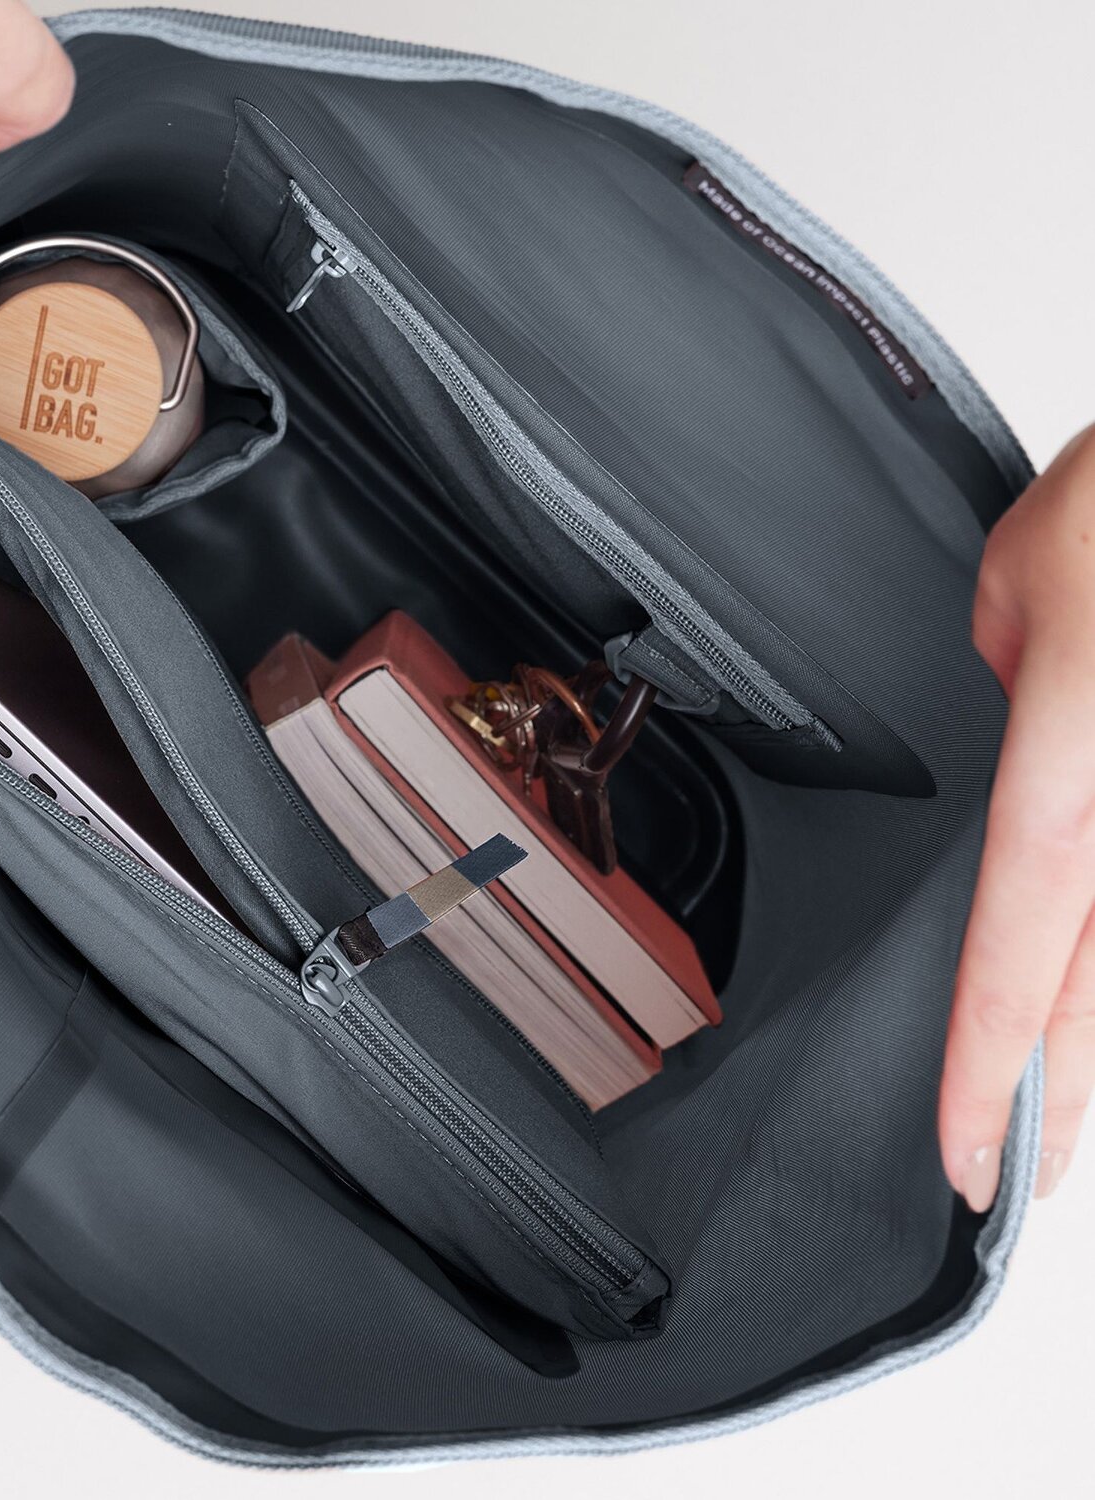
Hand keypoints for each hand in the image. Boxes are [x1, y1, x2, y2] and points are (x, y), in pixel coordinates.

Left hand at [940, 424, 1094, 1208]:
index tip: (963, 1155)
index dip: (985, 1071)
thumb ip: (1007, 671)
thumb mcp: (1022, 578)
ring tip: (1065, 1115)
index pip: (1014, 960)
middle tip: (1019, 1187)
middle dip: (1063, 1107)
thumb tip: (1023, 701)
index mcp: (1077, 781)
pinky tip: (1087, 989)